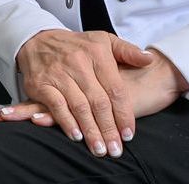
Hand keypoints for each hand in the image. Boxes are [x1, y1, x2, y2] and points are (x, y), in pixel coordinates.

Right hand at [0, 46, 188, 132]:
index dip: (123, 113)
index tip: (129, 133)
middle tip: (116, 149)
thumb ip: (128, 51)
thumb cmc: (77, 45)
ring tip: (100, 149)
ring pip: (79, 107)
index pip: (115, 88)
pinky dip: (67, 123)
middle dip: (109, 129)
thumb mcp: (104, 41)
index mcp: (98, 52)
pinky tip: (77, 136)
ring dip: (91, 131)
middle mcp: (79, 63)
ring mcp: (59, 73)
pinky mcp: (42, 84)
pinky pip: (57, 106)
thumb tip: (149, 59)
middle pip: (98, 102)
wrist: (39, 40)